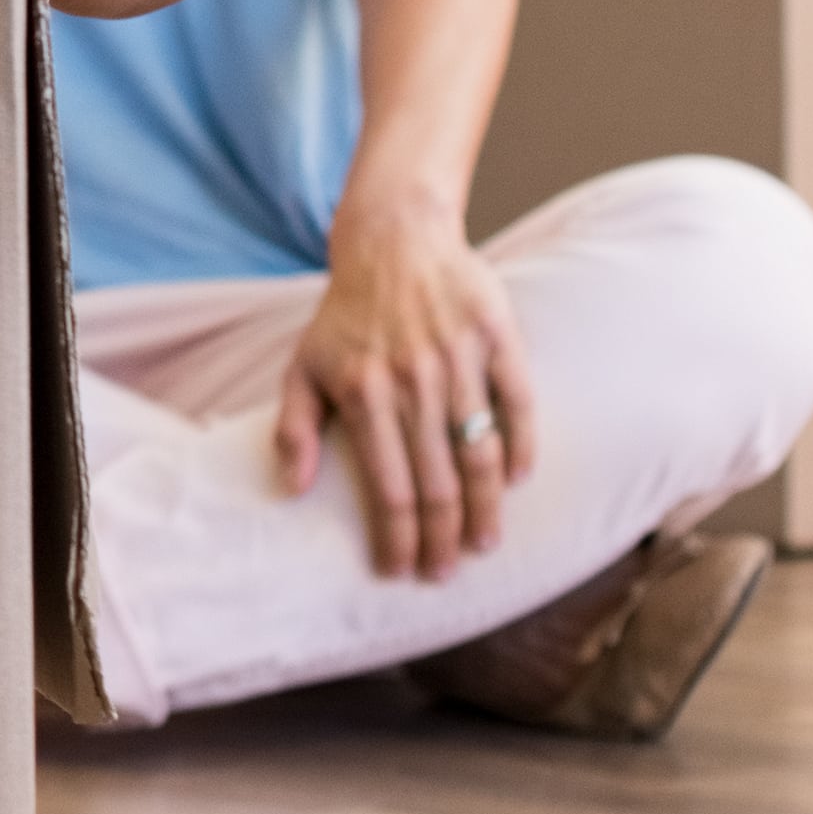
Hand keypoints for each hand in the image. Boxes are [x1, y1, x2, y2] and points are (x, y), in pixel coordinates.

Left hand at [276, 190, 539, 580]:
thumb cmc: (347, 315)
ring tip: (484, 543)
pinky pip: (517, 402)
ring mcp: (458, 360)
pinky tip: (515, 480)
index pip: (389, 489)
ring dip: (485, 508)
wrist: (394, 241)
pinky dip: (520, 445)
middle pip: (437, 483)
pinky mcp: (496, 337)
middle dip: (442, 539)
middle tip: (445, 573)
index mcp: (364, 395)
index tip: (400, 571)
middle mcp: (413, 383)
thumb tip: (291, 488)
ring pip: (479, 452)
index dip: (397, 538)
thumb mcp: (303, 366)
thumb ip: (293, 428)